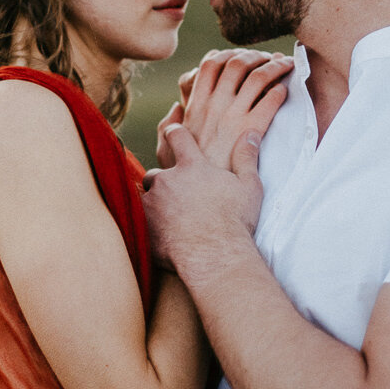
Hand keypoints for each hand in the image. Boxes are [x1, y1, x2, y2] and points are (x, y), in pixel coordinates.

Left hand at [143, 121, 264, 277]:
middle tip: (179, 199)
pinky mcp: (143, 224)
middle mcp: (168, 179)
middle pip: (157, 173)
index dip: (174, 133)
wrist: (215, 256)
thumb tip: (251, 134)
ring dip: (155, 204)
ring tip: (170, 219)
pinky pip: (138, 219)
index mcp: (192, 166)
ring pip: (147, 196)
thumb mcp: (249, 187)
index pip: (177, 136)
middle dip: (165, 183)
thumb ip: (247, 157)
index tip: (172, 133)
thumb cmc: (236, 222)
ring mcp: (152, 202)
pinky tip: (160, 234)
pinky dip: (147, 224)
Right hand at [155, 49, 291, 169]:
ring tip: (285, 65)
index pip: (209, 65)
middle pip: (236, 63)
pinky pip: (269, 100)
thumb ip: (168, 126)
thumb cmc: (185, 178)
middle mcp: (213, 106)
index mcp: (195, 107)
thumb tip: (176, 107)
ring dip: (274, 66)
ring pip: (257, 76)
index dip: (227, 55)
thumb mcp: (167, 150)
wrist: (201, 201)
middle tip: (267, 58)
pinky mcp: (250, 130)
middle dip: (254, 55)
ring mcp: (232, 116)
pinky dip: (280, 89)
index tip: (238, 57)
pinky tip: (285, 89)